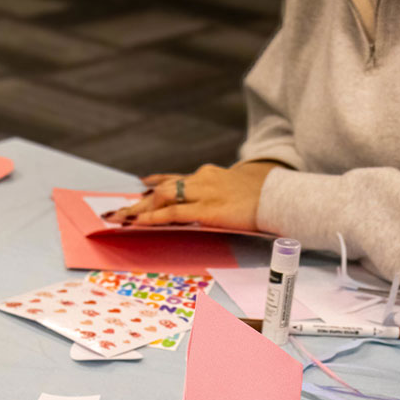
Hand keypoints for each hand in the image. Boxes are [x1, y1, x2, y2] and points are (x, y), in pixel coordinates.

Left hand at [104, 161, 278, 231]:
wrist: (281, 197)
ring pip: (163, 198)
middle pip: (163, 189)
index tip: (141, 187)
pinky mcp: (207, 209)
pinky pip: (173, 213)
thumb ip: (217, 196)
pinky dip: (153, 218)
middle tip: (117, 213)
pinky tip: (138, 223)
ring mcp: (204, 193)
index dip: (155, 184)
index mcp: (209, 176)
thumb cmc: (262, 199)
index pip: (175, 179)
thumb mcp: (237, 191)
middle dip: (139, 203)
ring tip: (120, 219)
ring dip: (139, 210)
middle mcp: (202, 180)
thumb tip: (206, 209)